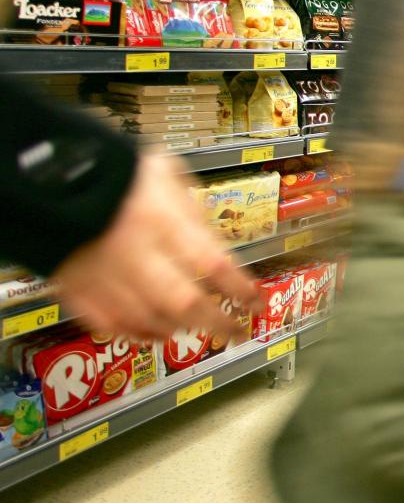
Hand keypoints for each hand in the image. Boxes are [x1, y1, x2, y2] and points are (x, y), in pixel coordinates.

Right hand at [50, 155, 259, 340]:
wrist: (48, 174)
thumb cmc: (114, 168)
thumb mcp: (164, 173)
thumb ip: (191, 209)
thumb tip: (213, 240)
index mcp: (160, 218)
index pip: (213, 263)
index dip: (240, 289)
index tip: (258, 302)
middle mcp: (133, 251)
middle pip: (184, 302)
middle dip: (217, 322)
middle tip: (237, 330)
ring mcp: (101, 274)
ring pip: (147, 319)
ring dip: (179, 329)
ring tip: (198, 328)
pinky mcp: (73, 286)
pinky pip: (107, 323)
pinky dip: (134, 334)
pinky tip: (154, 334)